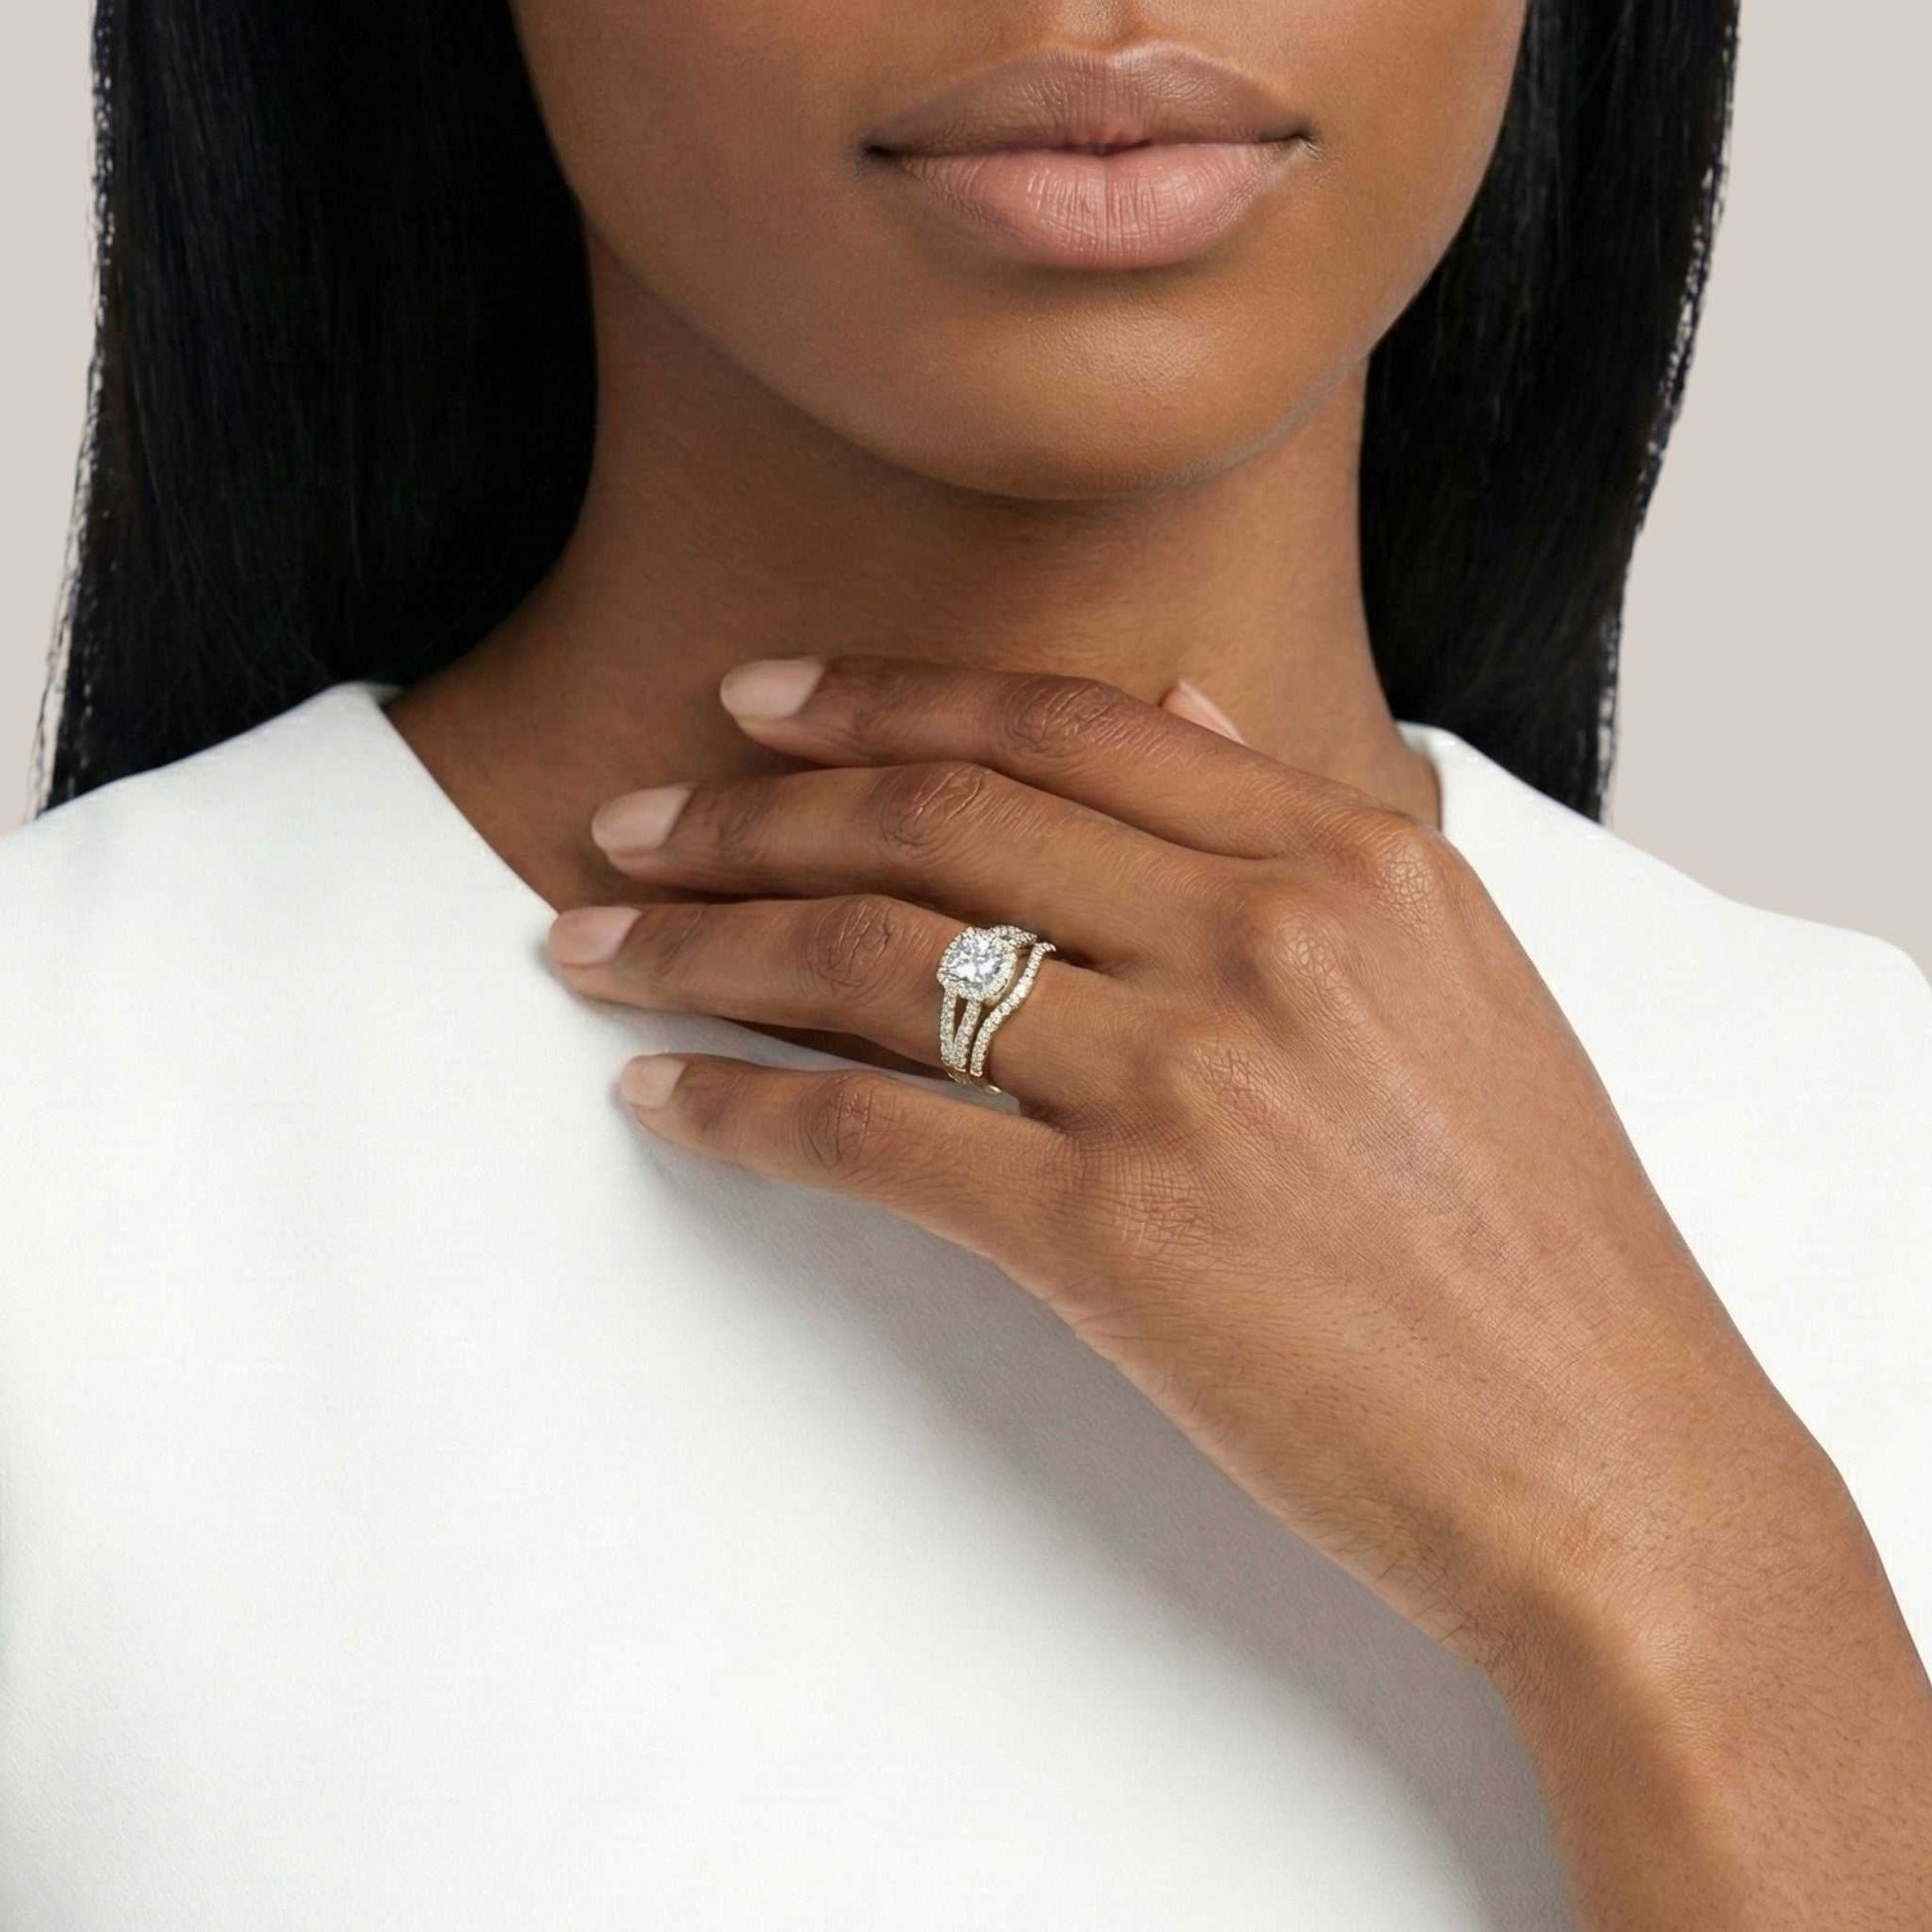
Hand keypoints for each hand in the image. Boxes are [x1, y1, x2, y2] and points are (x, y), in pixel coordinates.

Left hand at [543, 652, 1832, 1673]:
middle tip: (632, 823)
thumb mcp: (1458, 982)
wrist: (1613, 1457)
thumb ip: (1310, 830)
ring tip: (597, 943)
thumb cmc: (1539, 1241)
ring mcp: (1184, 1076)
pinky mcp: (1117, 1231)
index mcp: (1348, 860)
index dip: (885, 701)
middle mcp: (1261, 936)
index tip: (760, 705)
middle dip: (754, 809)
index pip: (1062, 728)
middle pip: (941, 820)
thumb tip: (1188, 704)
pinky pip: (874, 1132)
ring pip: (877, 959)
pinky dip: (744, 1105)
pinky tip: (663, 1095)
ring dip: (707, 942)